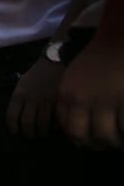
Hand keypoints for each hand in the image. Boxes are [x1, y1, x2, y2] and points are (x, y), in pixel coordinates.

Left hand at [5, 57, 63, 137]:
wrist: (55, 62)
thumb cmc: (37, 74)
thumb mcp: (22, 84)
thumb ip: (20, 99)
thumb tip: (18, 116)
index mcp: (19, 95)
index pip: (11, 116)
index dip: (12, 126)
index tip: (15, 131)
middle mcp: (31, 99)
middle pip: (27, 123)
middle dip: (28, 132)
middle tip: (30, 136)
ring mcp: (45, 101)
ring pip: (42, 124)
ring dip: (42, 132)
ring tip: (42, 134)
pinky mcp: (59, 102)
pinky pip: (56, 118)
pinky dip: (54, 125)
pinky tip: (54, 127)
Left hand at [57, 34, 123, 148]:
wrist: (117, 38)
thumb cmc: (99, 56)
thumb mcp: (75, 76)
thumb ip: (72, 96)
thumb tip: (74, 120)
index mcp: (67, 94)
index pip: (66, 125)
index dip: (77, 138)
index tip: (86, 142)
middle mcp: (81, 99)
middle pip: (82, 135)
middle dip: (93, 145)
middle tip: (103, 147)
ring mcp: (103, 100)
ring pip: (105, 134)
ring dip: (113, 142)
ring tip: (119, 144)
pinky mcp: (122, 100)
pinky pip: (123, 125)